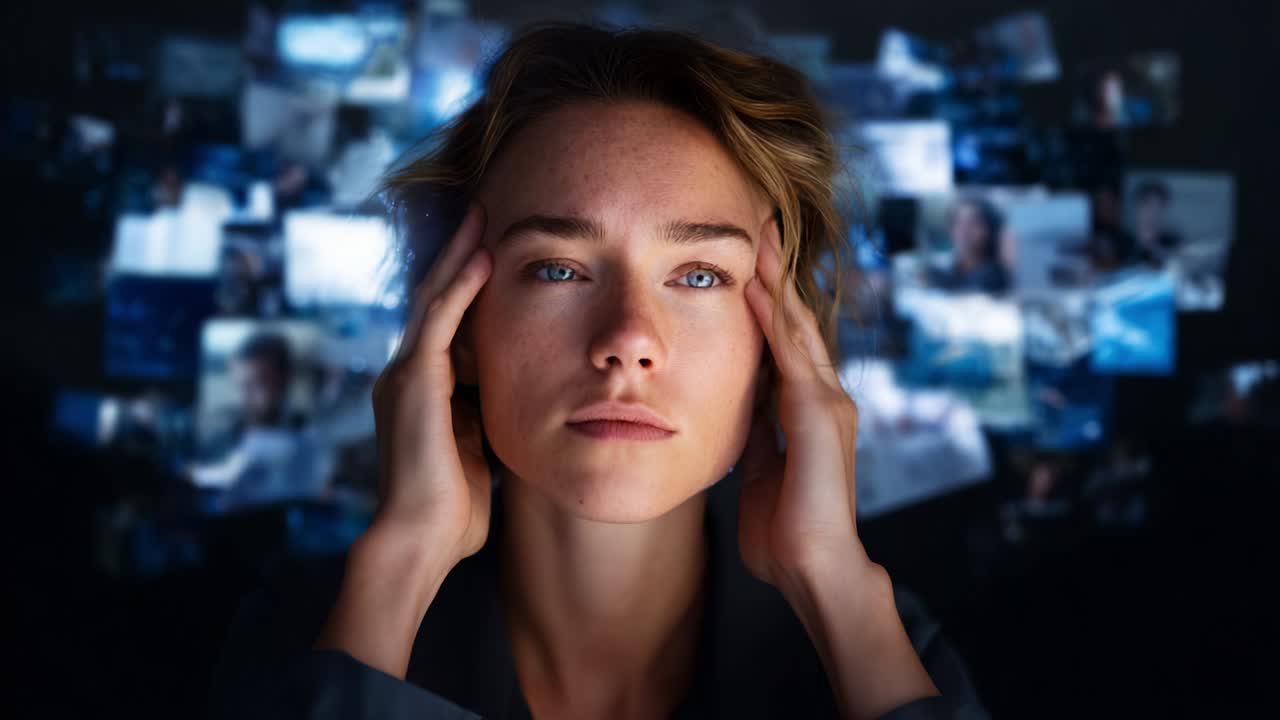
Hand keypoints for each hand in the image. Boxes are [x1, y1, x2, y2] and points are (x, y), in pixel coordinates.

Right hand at [369, 199, 492, 566]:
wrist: (421, 541)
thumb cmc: (452, 511)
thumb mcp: (477, 451)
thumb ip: (484, 419)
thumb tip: (514, 403)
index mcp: (423, 390)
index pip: (447, 324)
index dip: (467, 286)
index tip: (493, 252)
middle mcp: (407, 374)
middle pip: (435, 299)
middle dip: (458, 255)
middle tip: (481, 212)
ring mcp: (405, 375)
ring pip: (434, 299)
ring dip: (459, 255)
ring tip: (481, 215)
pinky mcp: (413, 381)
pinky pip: (439, 321)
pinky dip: (461, 286)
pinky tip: (483, 256)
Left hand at [739, 214, 937, 718]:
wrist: (815, 570)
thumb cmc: (786, 535)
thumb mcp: (762, 475)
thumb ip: (758, 442)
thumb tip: (738, 421)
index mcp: (807, 410)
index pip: (784, 342)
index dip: (767, 300)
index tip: (746, 261)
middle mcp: (824, 397)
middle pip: (795, 322)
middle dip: (776, 273)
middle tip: (759, 223)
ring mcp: (827, 402)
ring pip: (798, 327)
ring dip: (777, 280)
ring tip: (760, 235)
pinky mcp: (820, 414)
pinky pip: (791, 353)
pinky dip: (775, 316)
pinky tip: (757, 285)